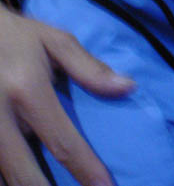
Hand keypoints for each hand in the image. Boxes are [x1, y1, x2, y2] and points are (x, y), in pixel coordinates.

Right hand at [0, 6, 133, 185]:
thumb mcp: (55, 41)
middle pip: (22, 172)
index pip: (62, 141)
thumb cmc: (17, 36)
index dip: (84, 169)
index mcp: (27, 90)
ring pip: (1, 174)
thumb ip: (90, 69)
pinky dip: (6, 176)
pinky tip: (24, 180)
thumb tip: (128, 88)